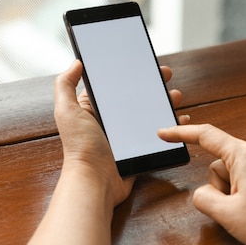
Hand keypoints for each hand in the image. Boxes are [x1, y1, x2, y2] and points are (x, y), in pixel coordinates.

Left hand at [54, 60, 185, 206]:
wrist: (96, 181)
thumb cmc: (80, 147)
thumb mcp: (67, 111)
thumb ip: (65, 85)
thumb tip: (76, 63)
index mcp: (96, 109)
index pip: (116, 86)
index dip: (130, 73)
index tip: (145, 63)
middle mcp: (112, 121)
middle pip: (137, 98)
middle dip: (153, 86)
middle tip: (166, 75)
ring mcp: (128, 136)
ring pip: (150, 114)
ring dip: (164, 103)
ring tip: (176, 96)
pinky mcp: (140, 150)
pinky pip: (159, 135)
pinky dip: (171, 127)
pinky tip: (180, 119)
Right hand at [157, 124, 245, 244]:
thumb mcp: (228, 215)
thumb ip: (204, 199)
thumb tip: (202, 194)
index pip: (207, 136)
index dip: (181, 134)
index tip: (164, 133)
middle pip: (220, 165)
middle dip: (219, 188)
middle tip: (236, 210)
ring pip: (235, 176)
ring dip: (235, 195)